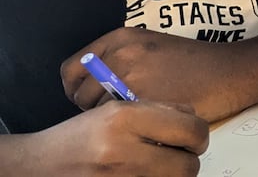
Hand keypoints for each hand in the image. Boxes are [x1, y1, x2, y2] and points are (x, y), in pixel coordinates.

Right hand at [18, 100, 206, 175]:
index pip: (191, 130)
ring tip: (159, 164)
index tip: (191, 137)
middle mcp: (122, 151)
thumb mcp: (115, 110)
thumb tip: (194, 119)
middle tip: (178, 155)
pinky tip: (144, 173)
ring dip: (174, 174)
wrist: (37, 166)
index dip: (197, 135)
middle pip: (189, 165)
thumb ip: (157, 111)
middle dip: (188, 160)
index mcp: (125, 119)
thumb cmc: (80, 137)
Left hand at [62, 27, 254, 121]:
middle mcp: (121, 55)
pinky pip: (119, 122)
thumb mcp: (151, 45)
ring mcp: (131, 78)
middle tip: (121, 110)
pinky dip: (128, 126)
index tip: (91, 96)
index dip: (77, 87)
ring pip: (97, 111)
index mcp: (120, 38)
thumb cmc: (196, 62)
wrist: (231, 71)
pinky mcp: (144, 101)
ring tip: (138, 115)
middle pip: (80, 94)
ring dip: (111, 118)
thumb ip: (119, 57)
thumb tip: (91, 82)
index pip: (71, 69)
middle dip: (95, 106)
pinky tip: (148, 121)